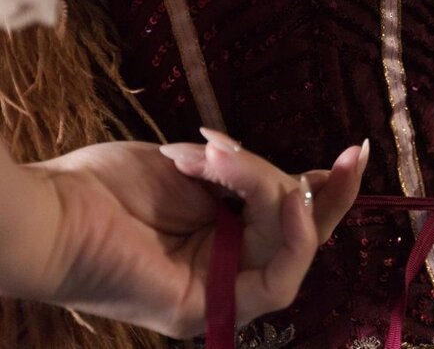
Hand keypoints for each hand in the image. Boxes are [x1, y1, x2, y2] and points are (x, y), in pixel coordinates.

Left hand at [3, 135, 366, 338]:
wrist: (50, 209)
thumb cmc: (107, 184)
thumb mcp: (194, 168)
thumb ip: (247, 177)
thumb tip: (301, 177)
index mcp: (220, 235)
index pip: (286, 219)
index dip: (324, 191)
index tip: (352, 154)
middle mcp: (225, 266)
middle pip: (298, 234)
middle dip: (329, 193)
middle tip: (353, 154)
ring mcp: (218, 292)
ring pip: (288, 246)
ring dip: (269, 191)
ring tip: (222, 160)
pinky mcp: (208, 309)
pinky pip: (277, 281)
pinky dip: (295, 238)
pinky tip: (289, 200)